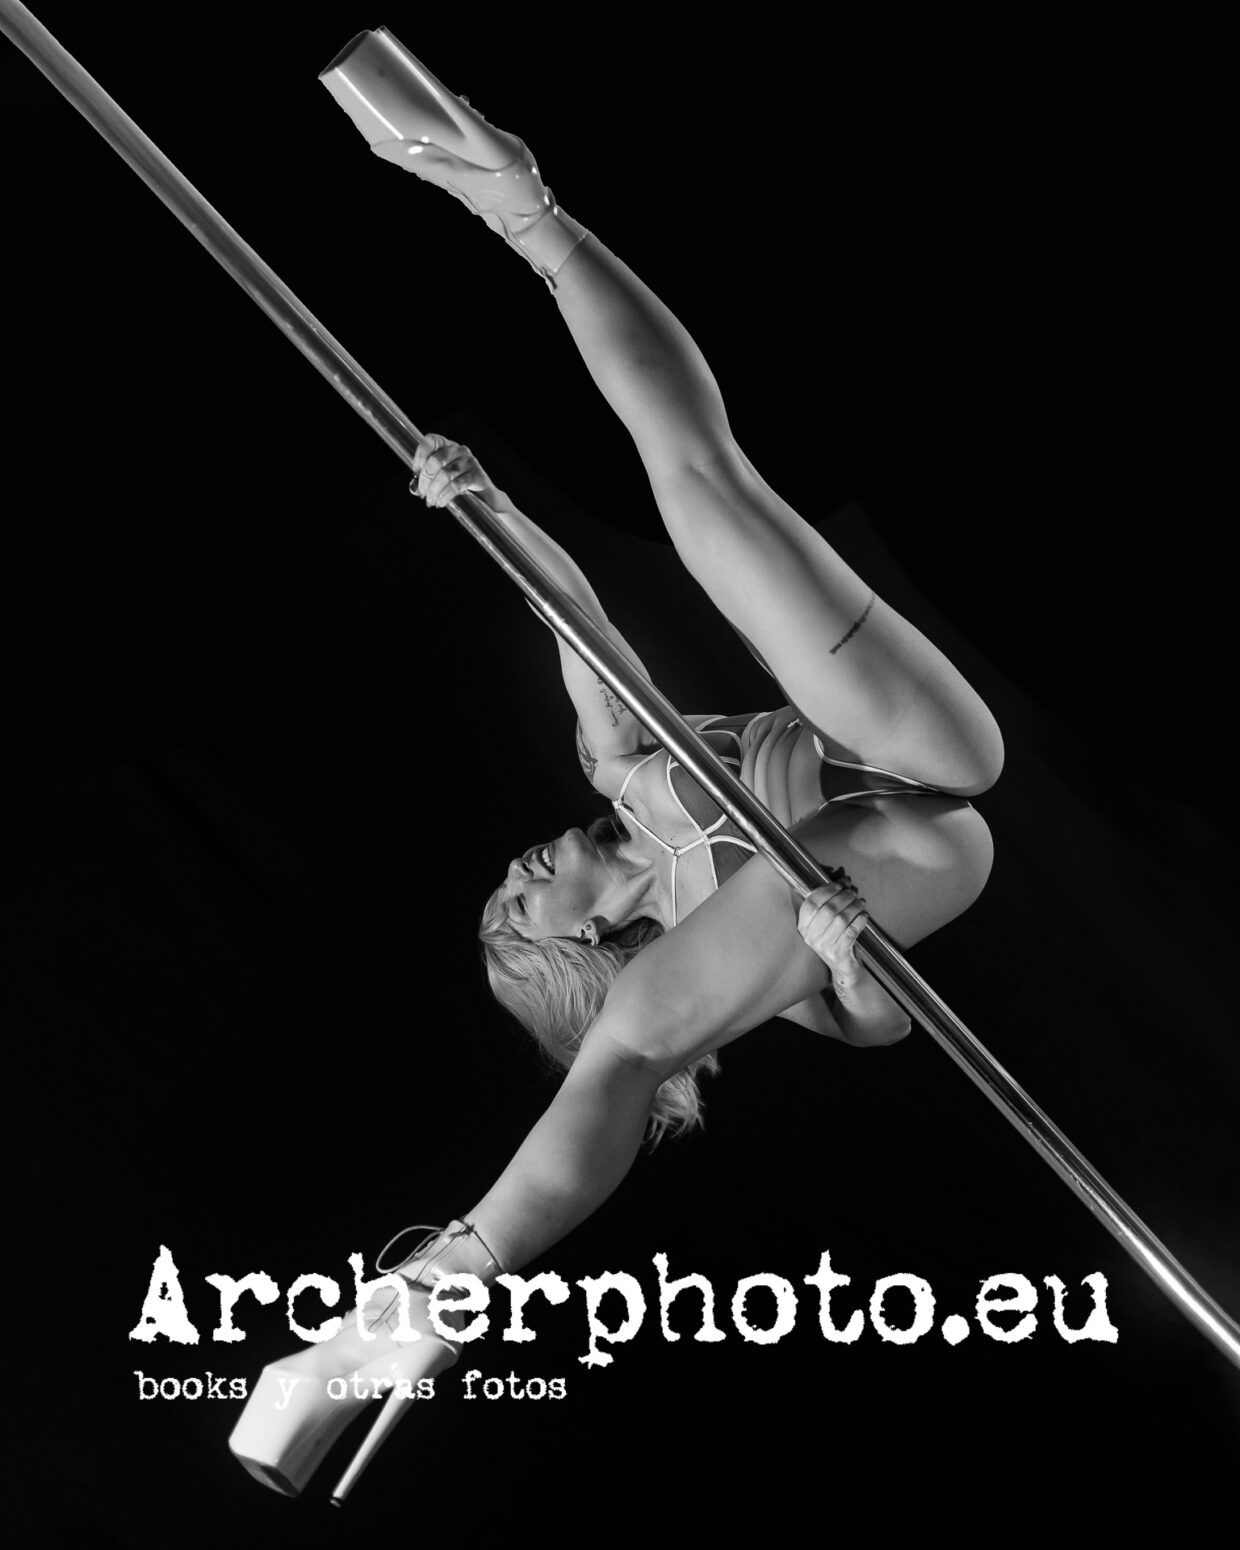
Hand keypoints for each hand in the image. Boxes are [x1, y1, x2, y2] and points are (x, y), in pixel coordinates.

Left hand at [410, 433, 502, 509]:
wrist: (485, 498)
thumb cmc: (461, 487)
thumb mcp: (444, 479)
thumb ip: (430, 479)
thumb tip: (415, 487)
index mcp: (449, 446)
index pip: (431, 441)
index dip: (420, 455)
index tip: (416, 472)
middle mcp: (459, 450)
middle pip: (436, 460)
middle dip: (426, 480)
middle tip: (423, 494)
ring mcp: (470, 462)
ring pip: (445, 475)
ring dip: (434, 491)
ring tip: (431, 501)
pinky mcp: (477, 475)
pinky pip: (455, 485)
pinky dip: (444, 496)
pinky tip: (441, 502)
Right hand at [797, 873, 869, 988]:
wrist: (842, 967)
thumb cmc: (835, 938)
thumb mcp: (826, 921)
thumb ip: (830, 901)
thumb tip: (844, 879)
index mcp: (803, 925)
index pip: (812, 902)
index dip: (827, 890)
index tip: (841, 884)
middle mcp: (810, 936)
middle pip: (828, 910)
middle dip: (844, 897)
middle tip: (854, 892)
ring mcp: (823, 946)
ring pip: (841, 920)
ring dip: (854, 907)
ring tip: (861, 902)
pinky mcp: (838, 953)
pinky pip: (851, 932)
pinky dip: (859, 921)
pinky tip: (864, 916)